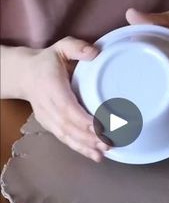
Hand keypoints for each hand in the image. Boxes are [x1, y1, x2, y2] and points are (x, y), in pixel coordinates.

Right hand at [22, 36, 109, 161]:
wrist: (25, 74)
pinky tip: (93, 155)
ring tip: (102, 154)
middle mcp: (48, 106)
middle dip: (89, 138)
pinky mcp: (49, 125)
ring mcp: (47, 118)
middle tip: (109, 143)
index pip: (67, 107)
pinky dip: (79, 148)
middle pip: (68, 126)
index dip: (84, 120)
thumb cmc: (47, 61)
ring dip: (85, 147)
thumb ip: (77, 47)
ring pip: (66, 136)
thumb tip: (95, 53)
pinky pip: (64, 138)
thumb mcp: (61, 48)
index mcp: (52, 87)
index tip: (102, 126)